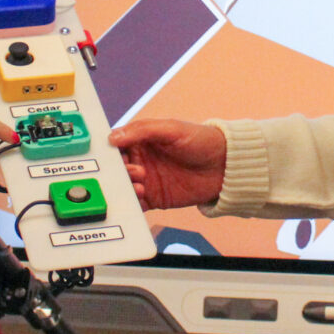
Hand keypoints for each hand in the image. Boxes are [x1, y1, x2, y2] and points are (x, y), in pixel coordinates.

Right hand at [108, 118, 227, 209]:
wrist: (226, 166)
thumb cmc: (201, 140)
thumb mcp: (171, 129)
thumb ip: (142, 131)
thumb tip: (113, 137)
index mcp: (141, 141)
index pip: (116, 146)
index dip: (109, 152)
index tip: (107, 157)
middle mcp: (140, 161)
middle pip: (117, 169)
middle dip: (118, 172)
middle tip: (132, 172)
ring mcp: (146, 181)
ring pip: (124, 187)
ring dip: (126, 188)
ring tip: (140, 185)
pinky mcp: (154, 199)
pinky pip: (136, 204)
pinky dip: (132, 204)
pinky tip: (140, 198)